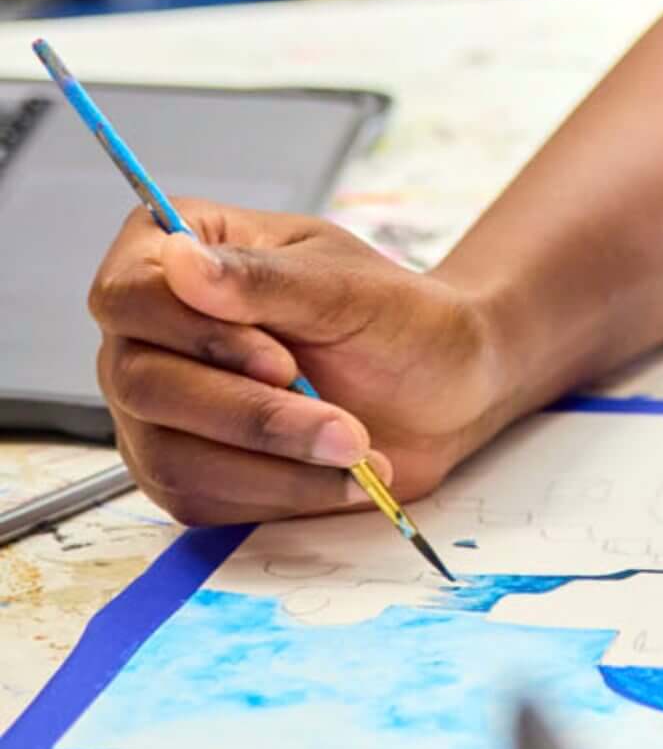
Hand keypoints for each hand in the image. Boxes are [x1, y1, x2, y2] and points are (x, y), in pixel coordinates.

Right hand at [89, 203, 513, 528]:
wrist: (444, 386)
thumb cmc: (397, 317)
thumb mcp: (347, 286)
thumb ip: (262, 278)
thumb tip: (179, 260)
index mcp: (182, 251)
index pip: (132, 292)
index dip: (196, 335)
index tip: (282, 360)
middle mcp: (150, 330)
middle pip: (143, 383)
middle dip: (253, 414)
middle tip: (344, 427)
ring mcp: (157, 406)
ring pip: (170, 452)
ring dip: (272, 461)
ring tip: (357, 452)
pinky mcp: (180, 468)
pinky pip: (196, 497)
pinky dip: (276, 491)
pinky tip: (338, 477)